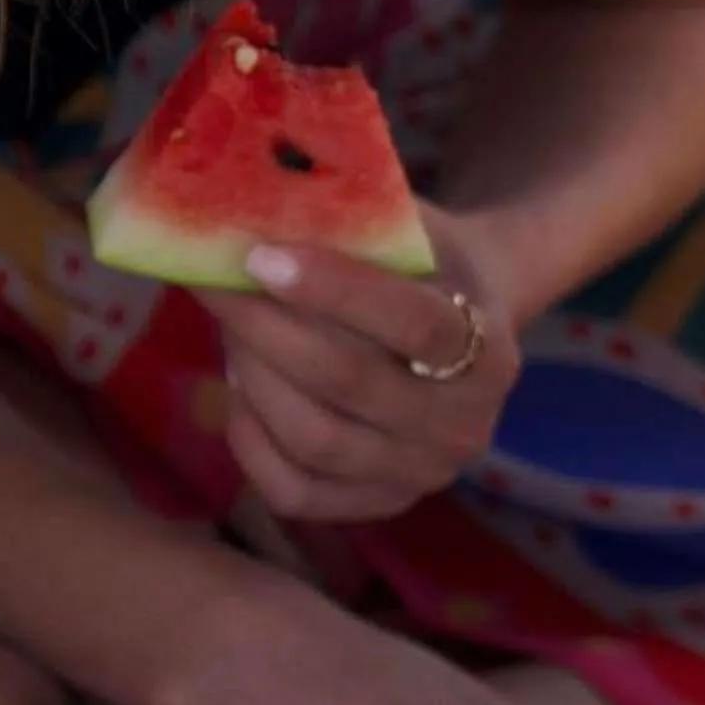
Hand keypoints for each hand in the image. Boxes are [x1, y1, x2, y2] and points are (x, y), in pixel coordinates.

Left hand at [197, 206, 515, 524]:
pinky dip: (250, 441)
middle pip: (350, 384)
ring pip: (315, 440)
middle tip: (215, 284)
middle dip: (266, 329)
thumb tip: (251, 198)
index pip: (414, 323)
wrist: (463, 329)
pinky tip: (238, 389)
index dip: (333, 289)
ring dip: (254, 378)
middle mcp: (464, 427)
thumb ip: (355, 218)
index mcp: (489, 350)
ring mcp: (423, 476)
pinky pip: (295, 490)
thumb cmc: (424, 264)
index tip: (259, 256)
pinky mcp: (379, 506)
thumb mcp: (412, 229)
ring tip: (230, 330)